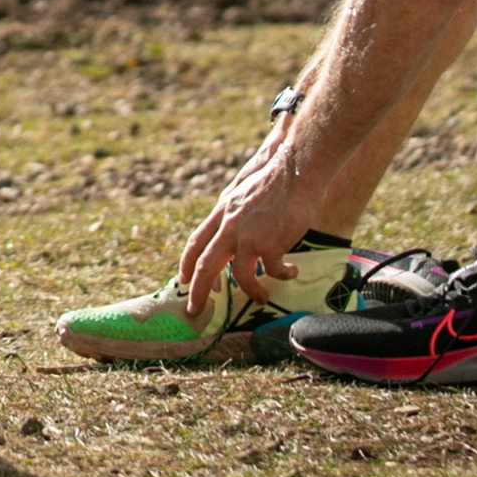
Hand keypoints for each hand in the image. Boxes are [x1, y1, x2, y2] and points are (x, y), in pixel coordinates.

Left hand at [179, 126, 318, 311]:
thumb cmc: (274, 173)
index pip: (196, 242)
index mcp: (221, 212)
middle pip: (206, 266)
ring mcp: (248, 236)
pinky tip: (291, 271)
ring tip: (260, 298)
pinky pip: (272, 271)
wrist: (294, 166)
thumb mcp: (242, 189)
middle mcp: (229, 226)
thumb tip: (230, 221)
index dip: (187, 264)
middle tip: (195, 310)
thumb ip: (234, 208)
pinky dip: (282, 275)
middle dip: (199, 291)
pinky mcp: (270, 243)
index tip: (182, 280)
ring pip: (239, 276)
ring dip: (250, 291)